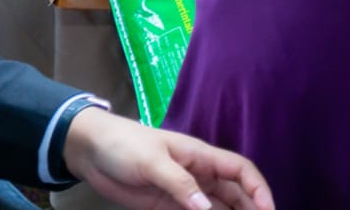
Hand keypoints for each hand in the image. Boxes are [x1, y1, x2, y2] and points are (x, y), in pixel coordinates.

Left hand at [62, 107, 274, 209]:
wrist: (91, 151)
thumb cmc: (126, 146)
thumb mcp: (153, 162)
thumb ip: (180, 184)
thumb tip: (207, 209)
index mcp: (201, 157)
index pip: (241, 171)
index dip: (259, 189)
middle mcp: (198, 175)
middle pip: (234, 194)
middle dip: (250, 209)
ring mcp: (183, 192)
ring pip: (216, 208)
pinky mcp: (165, 206)